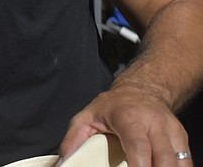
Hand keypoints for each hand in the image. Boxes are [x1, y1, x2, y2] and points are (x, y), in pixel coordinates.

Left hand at [58, 84, 189, 166]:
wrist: (141, 90)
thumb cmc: (112, 106)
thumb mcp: (86, 117)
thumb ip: (73, 139)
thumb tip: (63, 162)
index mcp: (130, 118)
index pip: (138, 146)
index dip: (139, 166)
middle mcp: (154, 123)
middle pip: (164, 157)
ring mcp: (171, 130)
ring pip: (180, 161)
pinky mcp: (182, 138)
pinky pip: (186, 161)